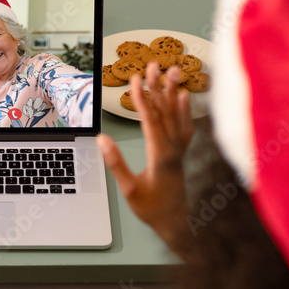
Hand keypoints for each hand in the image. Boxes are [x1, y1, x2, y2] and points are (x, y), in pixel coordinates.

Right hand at [98, 62, 193, 257]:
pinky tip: (183, 96)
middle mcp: (174, 148)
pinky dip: (184, 109)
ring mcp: (181, 150)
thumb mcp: (129, 190)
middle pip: (165, 110)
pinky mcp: (182, 153)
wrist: (179, 224)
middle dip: (157, 86)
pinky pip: (185, 125)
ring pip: (177, 115)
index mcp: (160, 155)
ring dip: (172, 91)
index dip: (142, 98)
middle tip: (152, 64)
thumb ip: (116, 163)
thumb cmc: (153, 209)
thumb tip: (102, 139)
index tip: (134, 79)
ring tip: (172, 71)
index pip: (150, 119)